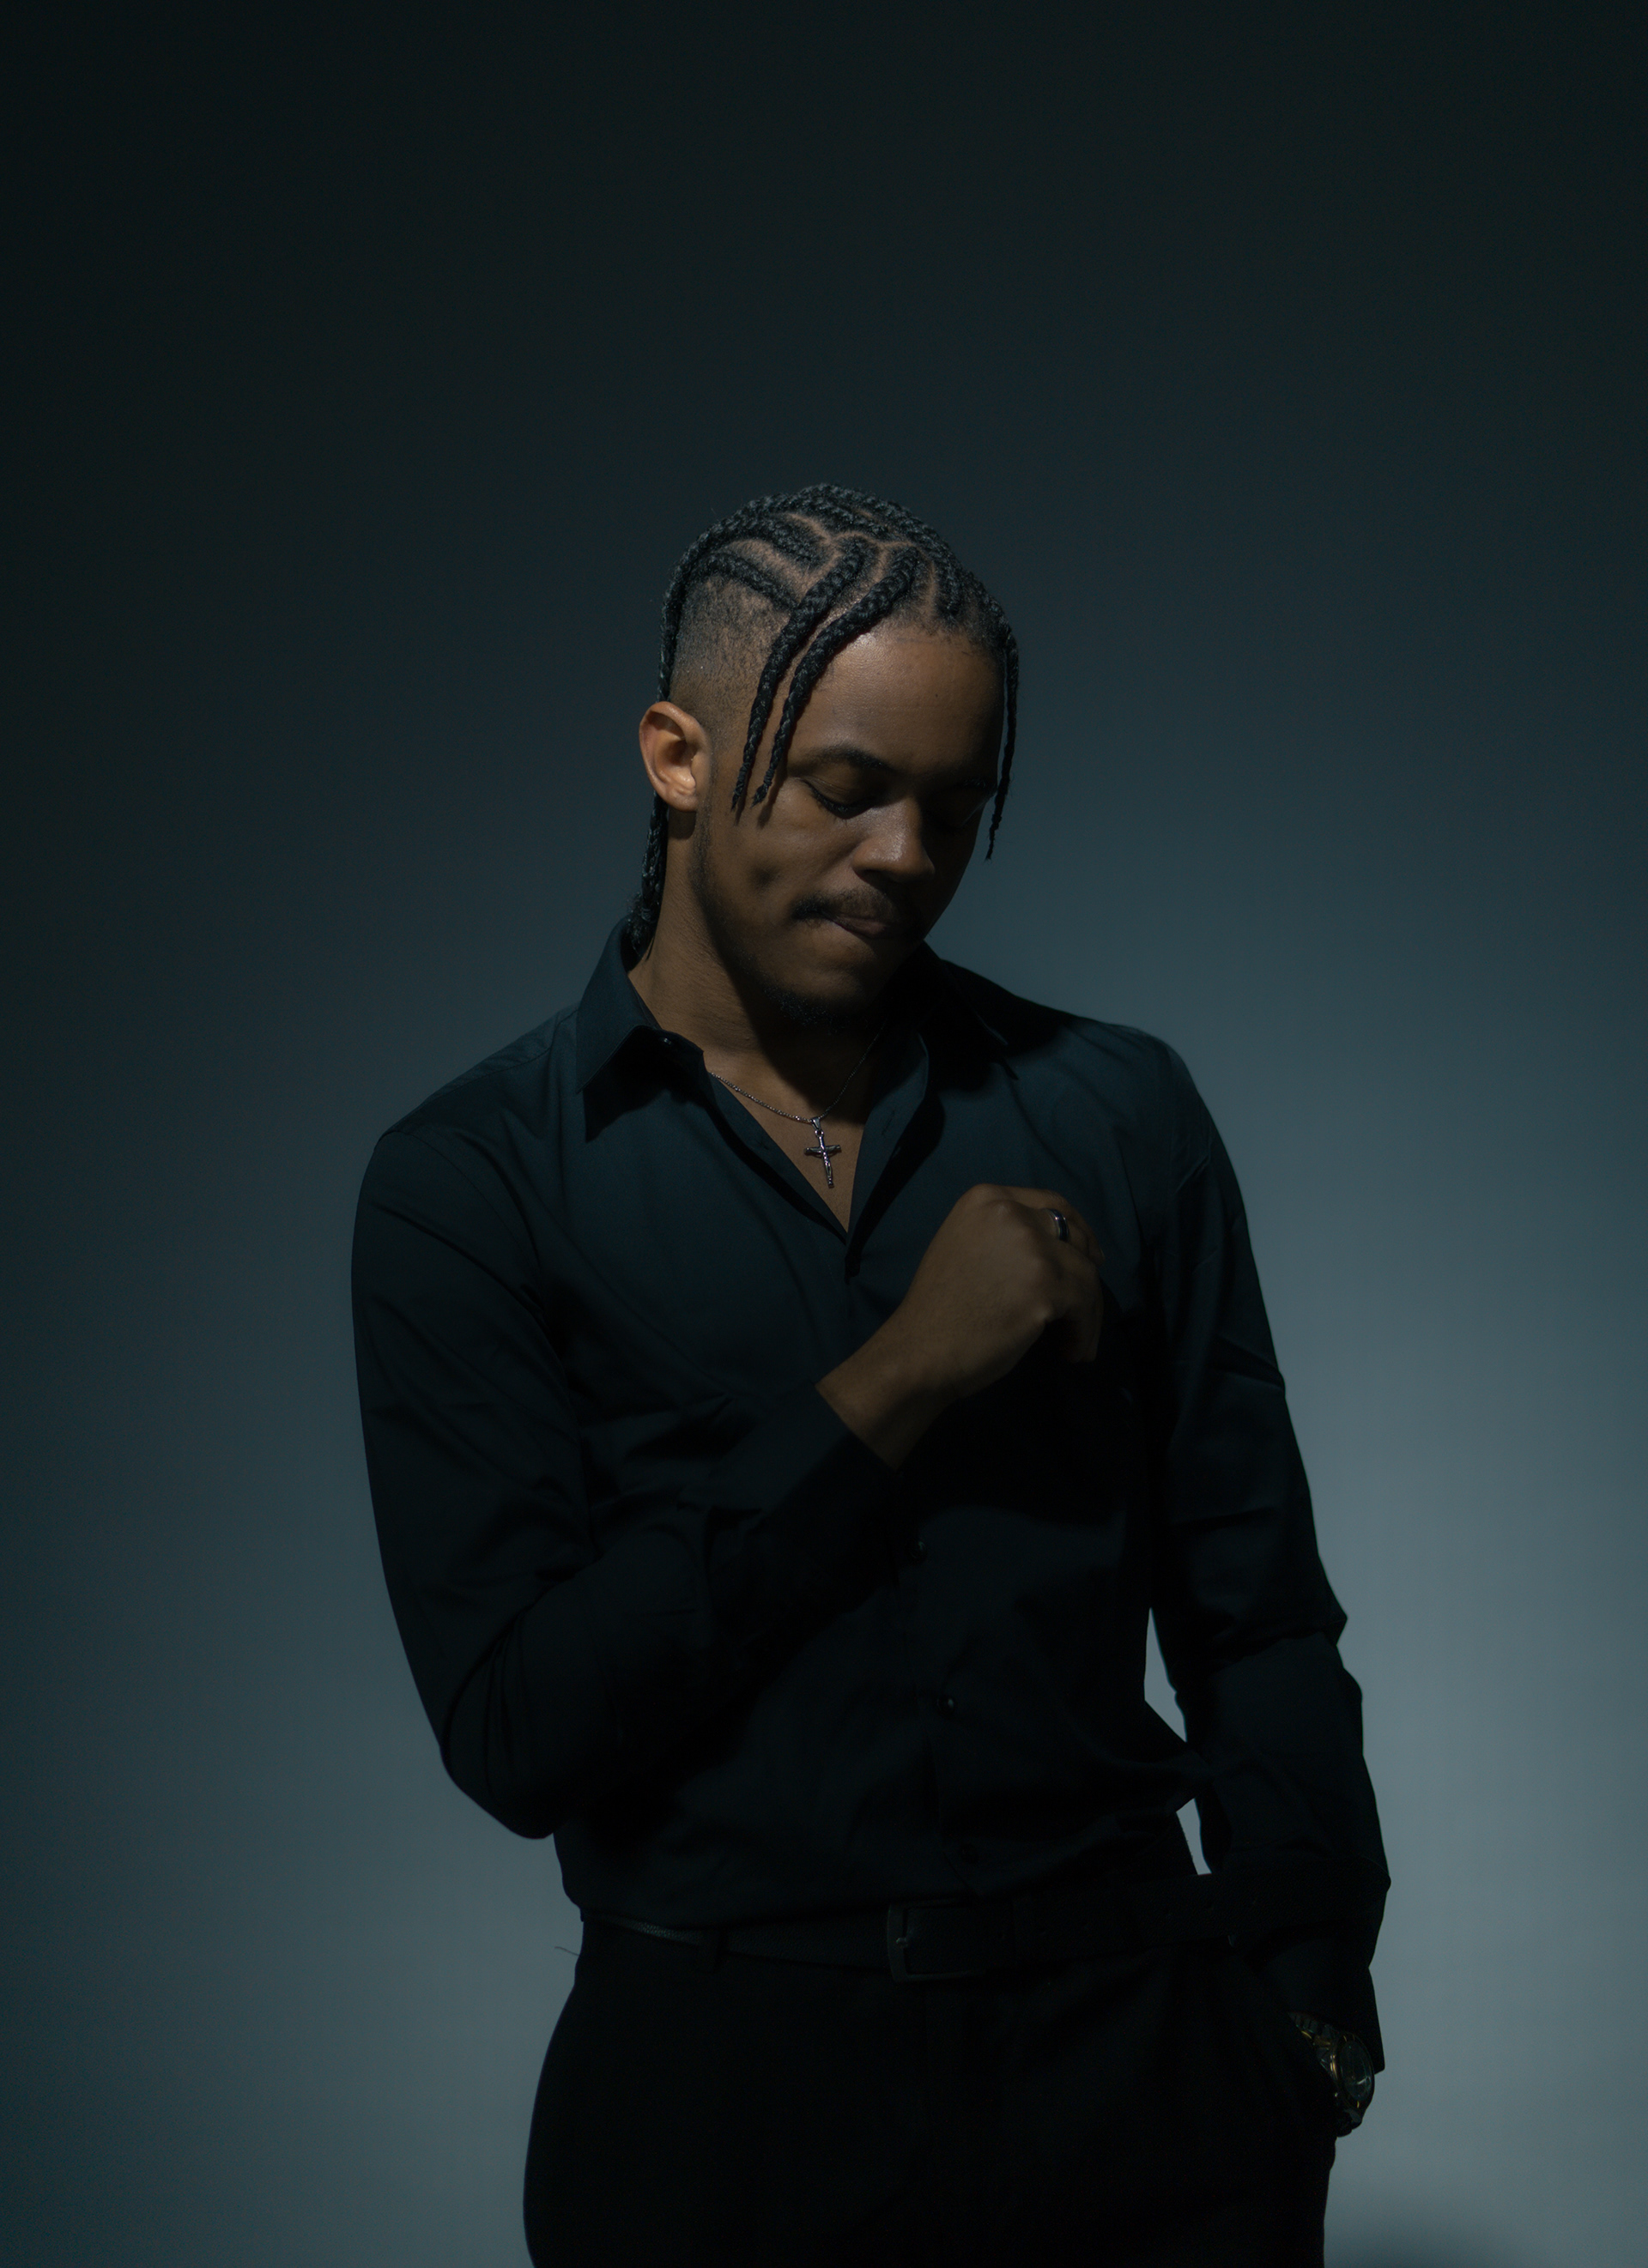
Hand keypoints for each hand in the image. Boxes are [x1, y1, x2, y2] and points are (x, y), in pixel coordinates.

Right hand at [818, 1184, 1102, 1467]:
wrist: (921, 1349)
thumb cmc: (939, 1309)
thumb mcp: (966, 1247)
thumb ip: (1006, 1237)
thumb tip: (1063, 1251)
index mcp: (987, 1198)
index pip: (1052, 1204)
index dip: (1078, 1231)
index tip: (1089, 1256)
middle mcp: (1011, 1212)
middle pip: (1074, 1236)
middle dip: (1089, 1268)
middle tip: (1088, 1303)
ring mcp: (1030, 1246)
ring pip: (1086, 1274)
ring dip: (1087, 1312)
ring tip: (1074, 1343)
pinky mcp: (1045, 1283)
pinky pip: (1085, 1305)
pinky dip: (1084, 1331)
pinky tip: (1071, 1351)